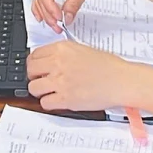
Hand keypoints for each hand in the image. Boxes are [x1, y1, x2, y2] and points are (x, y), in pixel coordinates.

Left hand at [27, 40, 144, 112]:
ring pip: (34, 88)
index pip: (34, 55)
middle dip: (34, 76)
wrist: (121, 80)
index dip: (35, 63)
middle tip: (41, 80)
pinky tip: (58, 100)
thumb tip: (51, 60)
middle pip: (30, 71)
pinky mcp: (66, 99)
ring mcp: (61, 82)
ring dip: (39, 91)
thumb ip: (64, 54)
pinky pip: (45, 103)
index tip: (38, 68)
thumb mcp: (83, 50)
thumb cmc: (109, 66)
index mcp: (62, 49)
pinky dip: (49, 103)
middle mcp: (58, 64)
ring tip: (49, 91)